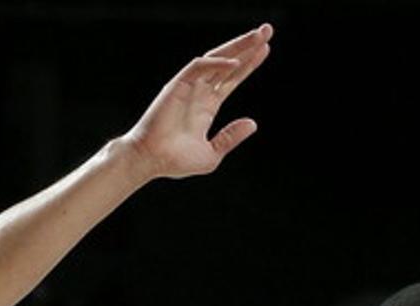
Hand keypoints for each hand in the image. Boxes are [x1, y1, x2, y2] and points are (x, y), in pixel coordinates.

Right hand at [123, 24, 272, 180]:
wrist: (151, 160)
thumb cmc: (176, 161)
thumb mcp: (212, 153)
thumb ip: (230, 137)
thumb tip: (252, 123)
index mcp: (207, 106)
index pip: (231, 78)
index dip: (249, 64)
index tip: (266, 50)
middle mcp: (199, 91)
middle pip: (228, 62)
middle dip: (247, 46)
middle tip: (267, 30)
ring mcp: (188, 86)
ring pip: (216, 58)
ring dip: (237, 46)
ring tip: (258, 36)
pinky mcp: (177, 85)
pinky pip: (199, 67)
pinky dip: (217, 64)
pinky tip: (235, 63)